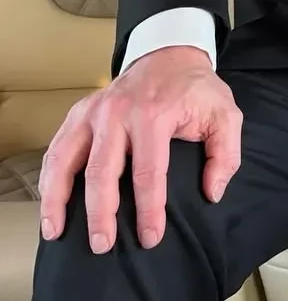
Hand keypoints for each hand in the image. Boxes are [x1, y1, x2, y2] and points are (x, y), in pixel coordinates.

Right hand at [39, 46, 241, 253]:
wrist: (170, 55)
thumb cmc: (197, 90)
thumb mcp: (225, 115)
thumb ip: (225, 155)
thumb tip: (212, 193)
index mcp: (154, 115)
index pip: (148, 173)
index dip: (148, 210)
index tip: (149, 237)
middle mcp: (117, 114)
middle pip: (101, 172)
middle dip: (100, 213)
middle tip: (102, 245)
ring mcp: (93, 112)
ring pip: (66, 160)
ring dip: (58, 199)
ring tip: (56, 232)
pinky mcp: (78, 113)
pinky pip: (57, 149)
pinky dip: (49, 178)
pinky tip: (49, 203)